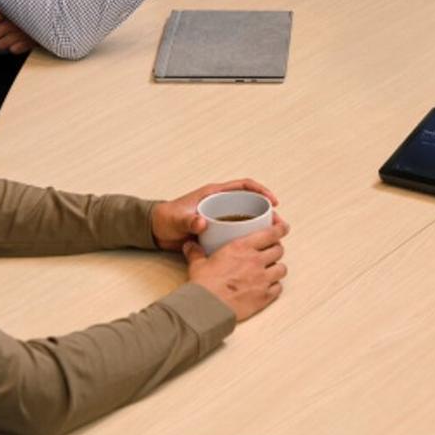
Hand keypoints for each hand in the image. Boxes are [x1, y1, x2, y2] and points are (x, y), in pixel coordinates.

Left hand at [0, 0, 34, 54]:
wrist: (51, 10)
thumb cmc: (27, 4)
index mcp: (4, 12)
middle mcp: (11, 24)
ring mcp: (20, 35)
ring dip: (2, 41)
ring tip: (7, 35)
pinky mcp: (30, 42)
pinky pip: (14, 50)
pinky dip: (15, 46)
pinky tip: (17, 40)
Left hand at [150, 178, 280, 249]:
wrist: (156, 231)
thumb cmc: (166, 219)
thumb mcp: (176, 219)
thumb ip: (187, 221)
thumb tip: (201, 224)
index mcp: (214, 193)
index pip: (244, 186)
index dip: (261, 191)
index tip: (273, 202)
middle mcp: (220, 203)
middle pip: (250, 203)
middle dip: (267, 212)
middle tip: (279, 226)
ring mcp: (220, 216)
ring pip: (247, 218)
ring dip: (261, 227)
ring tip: (273, 239)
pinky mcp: (218, 230)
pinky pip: (238, 231)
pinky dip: (249, 238)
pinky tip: (256, 249)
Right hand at [184, 220, 287, 322]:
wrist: (209, 307)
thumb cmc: (204, 285)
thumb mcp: (198, 264)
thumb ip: (196, 253)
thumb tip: (189, 246)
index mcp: (242, 247)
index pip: (270, 233)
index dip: (280, 229)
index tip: (283, 227)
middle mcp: (256, 261)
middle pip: (278, 250)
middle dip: (276, 249)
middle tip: (270, 251)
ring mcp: (262, 279)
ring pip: (282, 268)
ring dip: (277, 268)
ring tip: (270, 270)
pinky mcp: (264, 296)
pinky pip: (278, 288)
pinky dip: (275, 287)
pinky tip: (268, 287)